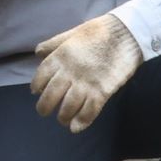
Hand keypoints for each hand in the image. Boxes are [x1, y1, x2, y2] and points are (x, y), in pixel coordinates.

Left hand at [31, 11, 141, 132]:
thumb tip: (38, 54)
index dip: (37, 86)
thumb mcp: (70, 34)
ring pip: (69, 105)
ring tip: (62, 120)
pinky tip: (75, 128)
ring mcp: (86, 83)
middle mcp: (69, 72)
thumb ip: (53, 44)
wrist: (124, 34)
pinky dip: (82, 121)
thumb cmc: (97, 32)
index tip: (35, 93)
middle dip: (45, 106)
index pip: (42, 76)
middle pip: (52, 94)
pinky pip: (90, 110)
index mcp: (60, 57)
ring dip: (63, 116)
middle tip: (44, 112)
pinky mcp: (103, 91)